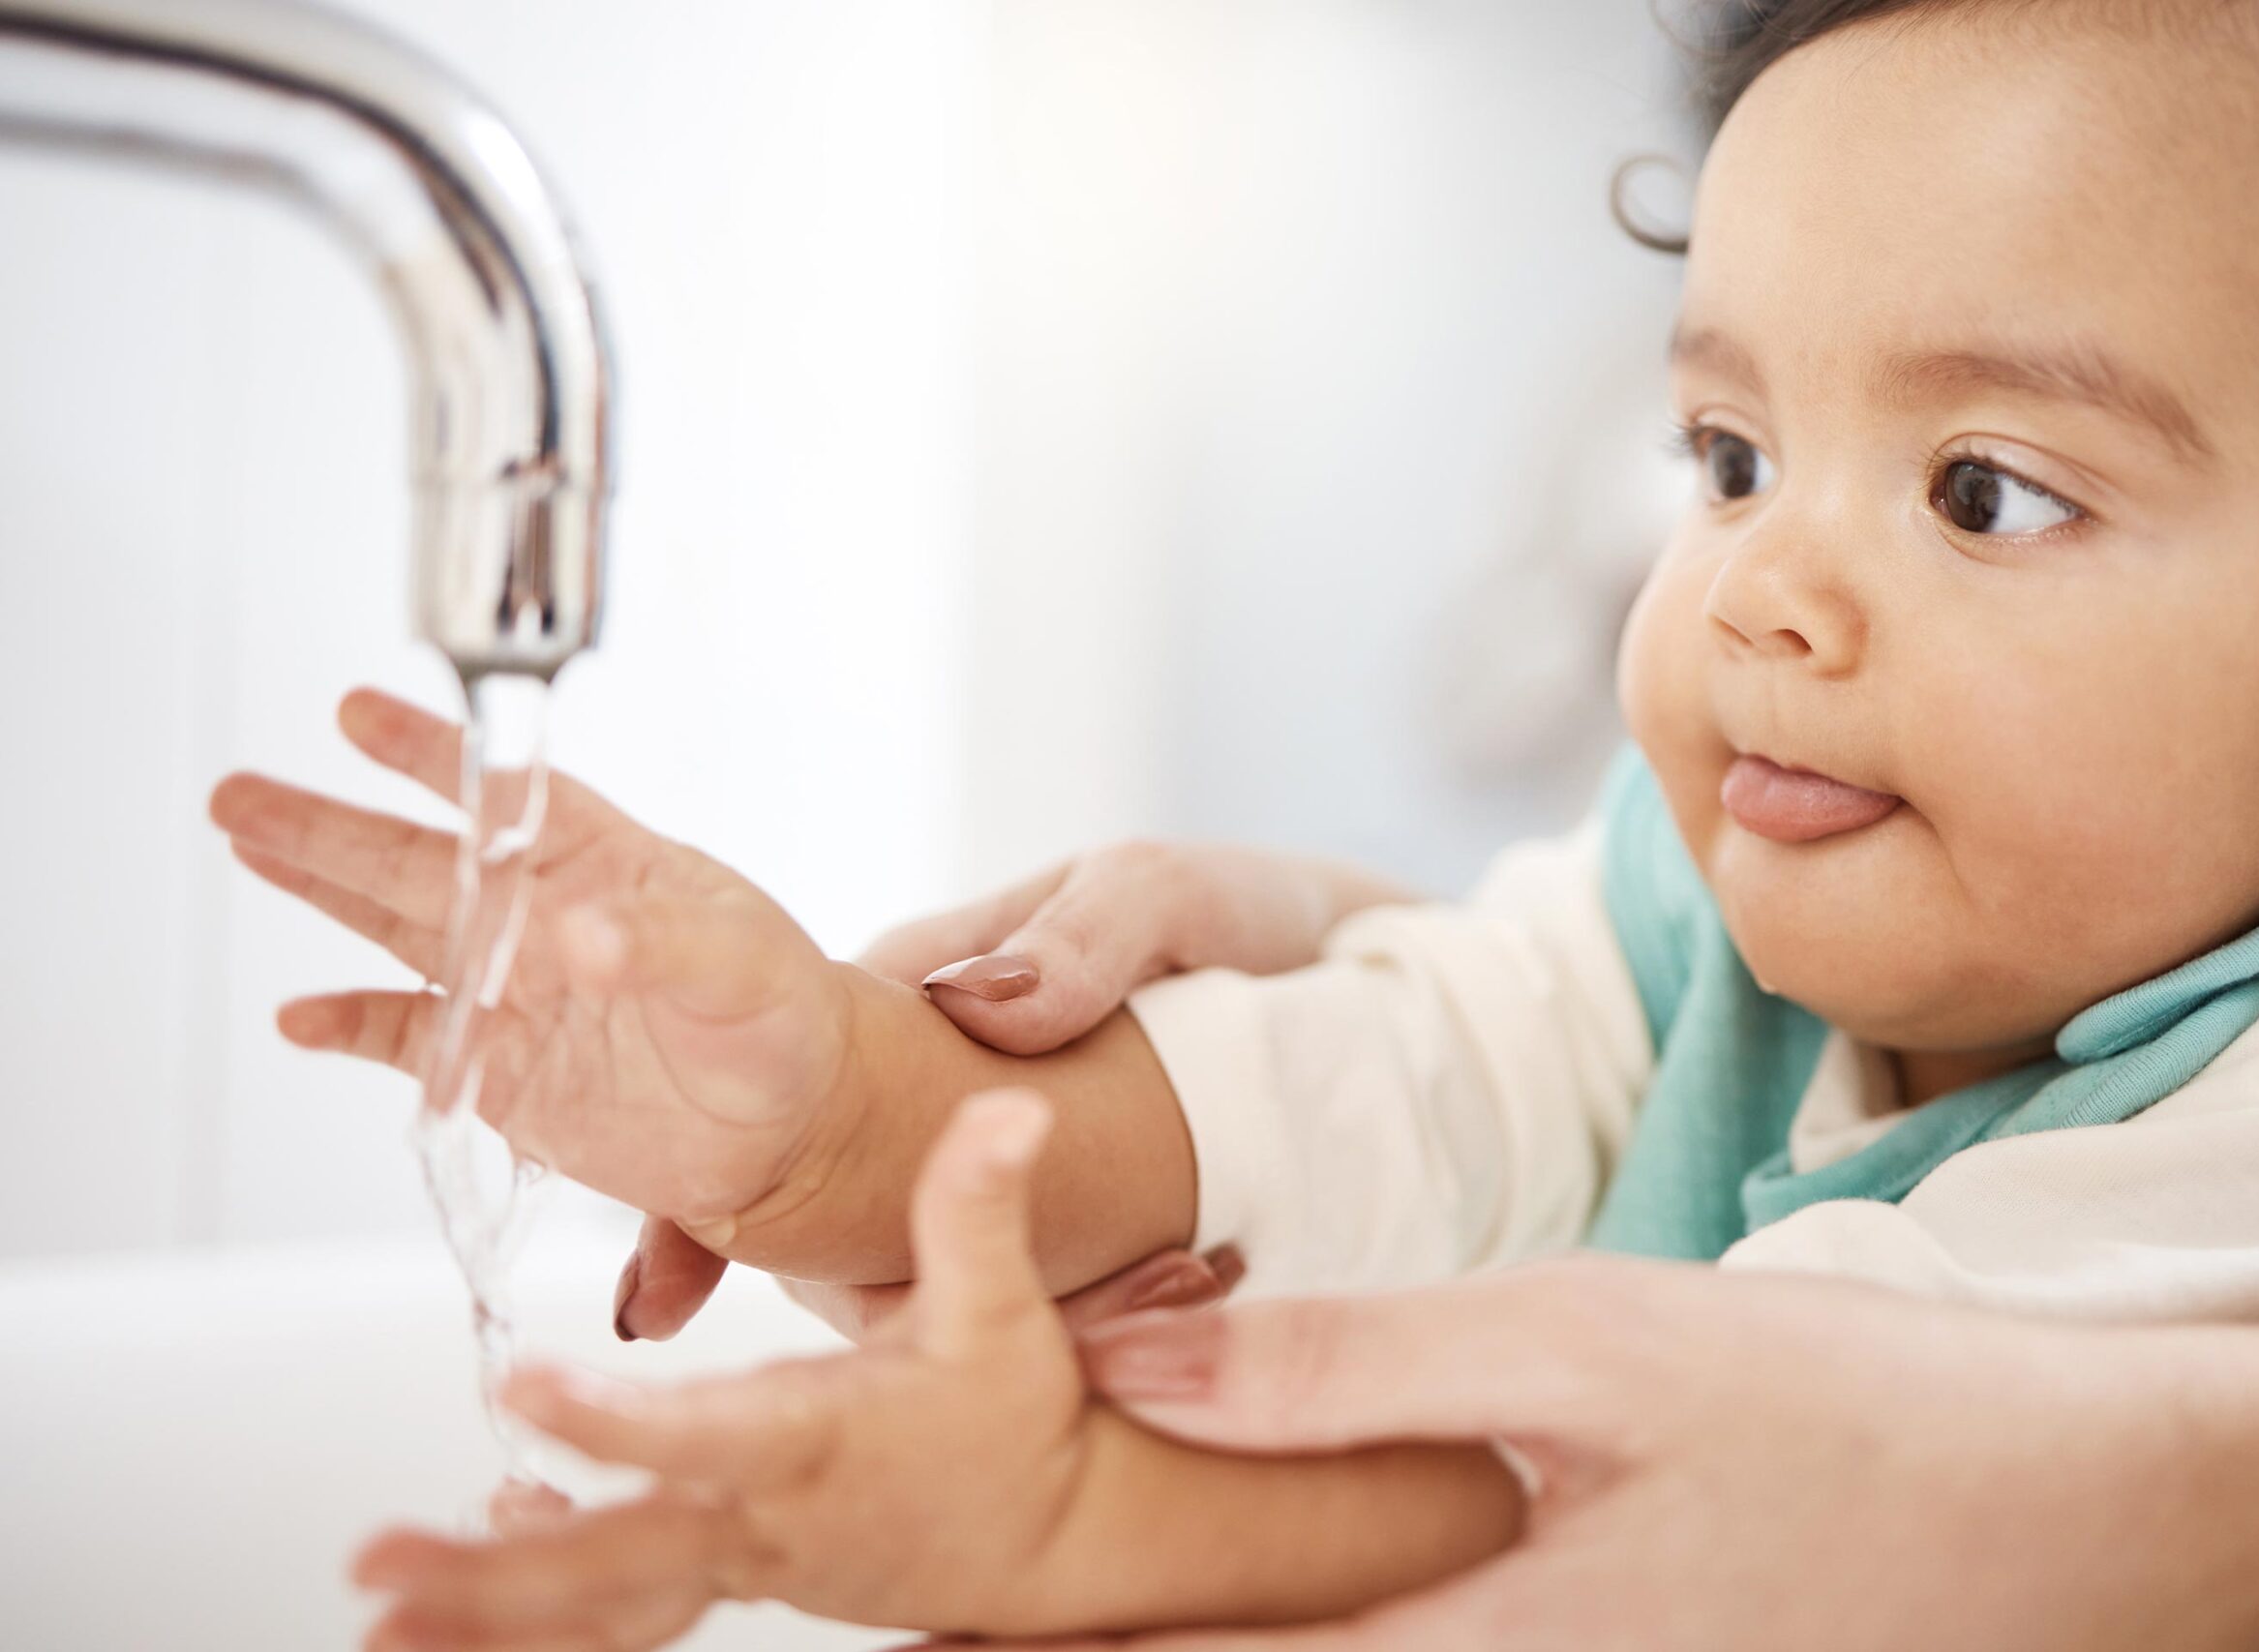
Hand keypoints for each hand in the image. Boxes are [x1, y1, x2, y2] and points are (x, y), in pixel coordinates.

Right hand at [212, 689, 852, 1245]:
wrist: (793, 1121)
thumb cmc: (782, 1016)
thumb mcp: (743, 964)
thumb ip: (661, 943)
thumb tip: (580, 936)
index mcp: (603, 862)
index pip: (503, 795)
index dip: (431, 753)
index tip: (357, 712)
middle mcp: (542, 915)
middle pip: (417, 858)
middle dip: (328, 823)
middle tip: (240, 791)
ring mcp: (513, 990)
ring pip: (396, 929)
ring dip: (320, 889)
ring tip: (244, 842)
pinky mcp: (499, 1071)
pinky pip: (410, 1040)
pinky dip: (353, 1027)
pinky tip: (298, 1016)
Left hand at [354, 1089, 1106, 1646]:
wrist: (1045, 1540)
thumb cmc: (1010, 1419)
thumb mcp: (1000, 1308)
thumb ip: (978, 1207)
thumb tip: (1005, 1109)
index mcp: (816, 1439)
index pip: (704, 1434)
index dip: (614, 1421)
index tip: (523, 1392)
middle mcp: (761, 1514)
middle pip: (619, 1560)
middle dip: (494, 1577)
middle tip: (380, 1566)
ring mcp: (737, 1561)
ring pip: (600, 1607)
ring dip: (486, 1619)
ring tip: (380, 1624)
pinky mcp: (722, 1578)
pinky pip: (616, 1617)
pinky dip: (535, 1622)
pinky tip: (455, 1597)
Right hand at [616, 841, 1409, 1339]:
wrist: (1386, 983)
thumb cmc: (1250, 910)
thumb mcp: (1167, 889)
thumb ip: (1082, 934)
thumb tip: (980, 1004)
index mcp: (930, 986)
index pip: (788, 1082)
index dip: (721, 1180)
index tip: (673, 1278)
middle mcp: (946, 1083)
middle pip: (834, 1200)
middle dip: (829, 1283)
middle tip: (882, 1340)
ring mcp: (1010, 1162)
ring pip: (935, 1258)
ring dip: (961, 1313)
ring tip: (1101, 1315)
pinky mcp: (1084, 1225)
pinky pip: (1034, 1289)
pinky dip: (1059, 1327)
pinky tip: (1119, 1345)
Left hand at [953, 1258, 2258, 1651]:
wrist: (2077, 1523)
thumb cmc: (1834, 1416)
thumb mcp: (1580, 1349)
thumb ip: (1345, 1365)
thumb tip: (1128, 1353)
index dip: (1033, 1650)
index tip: (916, 1608)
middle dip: (1100, 1647)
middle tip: (961, 1596)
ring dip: (1208, 1641)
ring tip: (1073, 1586)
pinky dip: (1317, 1638)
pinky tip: (1288, 1584)